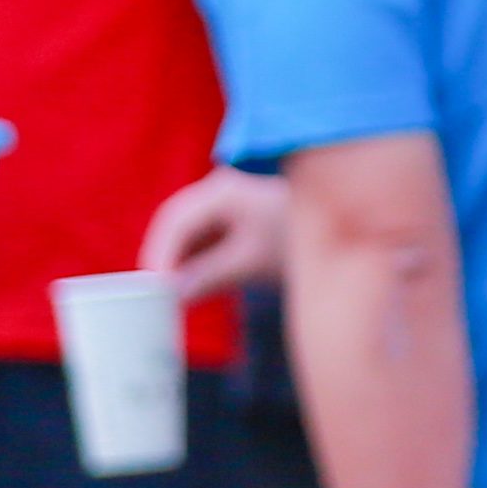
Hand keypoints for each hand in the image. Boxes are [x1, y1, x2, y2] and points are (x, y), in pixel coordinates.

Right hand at [140, 165, 285, 301]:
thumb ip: (209, 276)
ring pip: (186, 235)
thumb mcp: (251, 261)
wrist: (336, 231)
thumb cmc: (296, 241)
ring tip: (164, 297)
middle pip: (176, 225)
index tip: (151, 287)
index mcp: (224, 192)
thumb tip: (172, 295)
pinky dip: (191, 263)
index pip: (177, 221)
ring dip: (176, 263)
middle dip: (163, 259)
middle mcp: (218, 190)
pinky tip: (186, 287)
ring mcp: (222, 203)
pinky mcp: (229, 220)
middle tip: (149, 295)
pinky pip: (199, 241)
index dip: (160, 254)